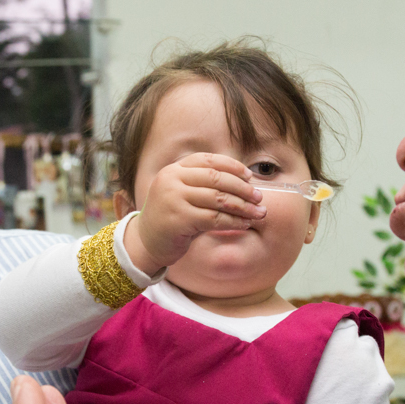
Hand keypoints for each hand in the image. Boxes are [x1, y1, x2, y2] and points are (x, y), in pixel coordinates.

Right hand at [125, 152, 266, 273]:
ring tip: (258, 213)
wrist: (145, 243)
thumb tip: (244, 182)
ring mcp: (173, 199)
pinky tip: (245, 224)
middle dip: (242, 188)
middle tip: (259, 197)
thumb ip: (204, 185)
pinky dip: (233, 221)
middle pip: (216, 178)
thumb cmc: (171, 219)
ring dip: (243, 206)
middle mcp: (172, 180)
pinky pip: (214, 218)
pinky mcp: (179, 219)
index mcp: (174, 170)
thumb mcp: (182, 194)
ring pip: (218, 199)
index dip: (232, 166)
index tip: (249, 177)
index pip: (208, 160)